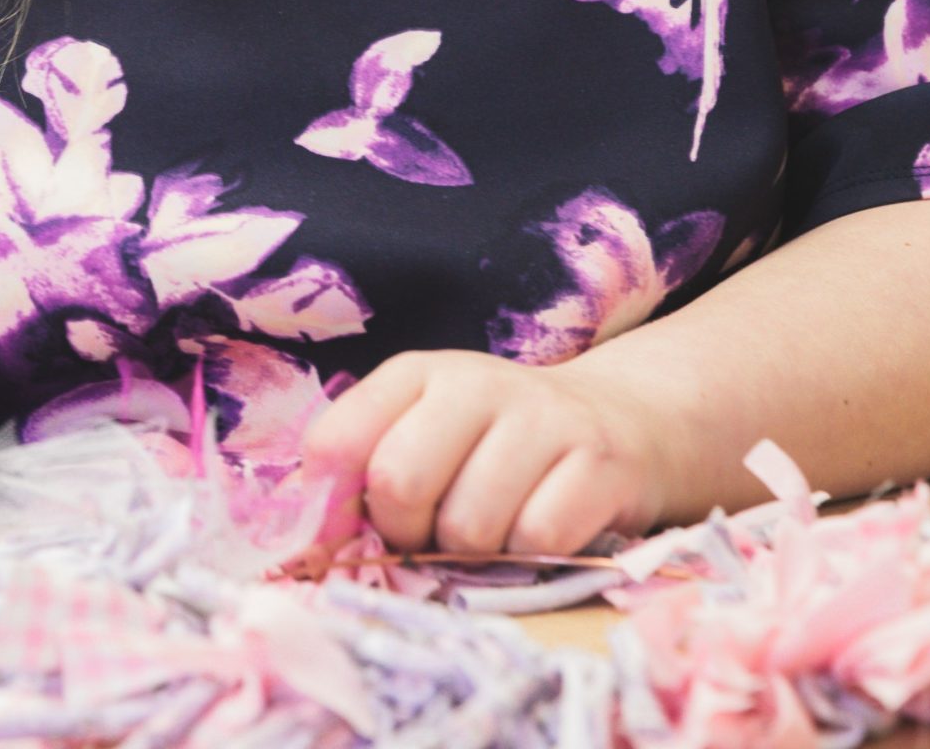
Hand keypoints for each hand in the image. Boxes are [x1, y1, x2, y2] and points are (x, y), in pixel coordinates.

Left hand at [298, 346, 679, 560]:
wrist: (617, 422)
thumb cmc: (497, 443)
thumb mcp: (425, 433)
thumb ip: (365, 473)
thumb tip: (311, 543)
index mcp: (417, 373)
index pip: (336, 442)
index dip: (333, 506)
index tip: (354, 530)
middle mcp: (476, 382)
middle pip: (399, 482)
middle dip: (407, 533)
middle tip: (434, 531)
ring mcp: (541, 418)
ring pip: (469, 526)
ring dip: (476, 552)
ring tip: (495, 525)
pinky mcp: (598, 463)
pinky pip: (538, 541)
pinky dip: (533, 556)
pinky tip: (541, 528)